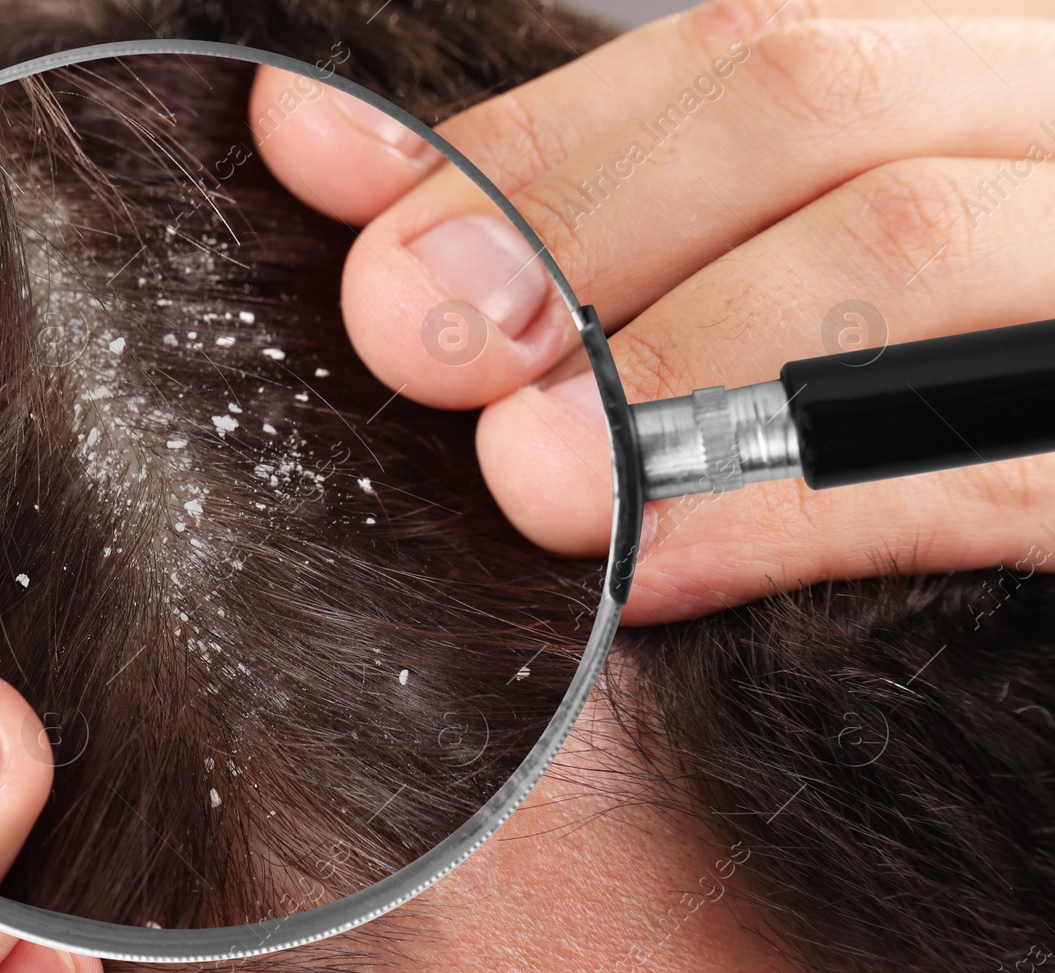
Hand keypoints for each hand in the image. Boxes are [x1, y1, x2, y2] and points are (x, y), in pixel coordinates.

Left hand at [253, 0, 1054, 622]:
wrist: (1050, 591)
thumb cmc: (938, 427)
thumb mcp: (817, 312)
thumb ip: (649, 255)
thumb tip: (393, 236)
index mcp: (980, 86)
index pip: (745, 51)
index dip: (520, 128)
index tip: (318, 165)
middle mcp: (1050, 129)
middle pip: (807, 96)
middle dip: (569, 215)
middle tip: (402, 331)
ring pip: (903, 240)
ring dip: (672, 361)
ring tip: (520, 473)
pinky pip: (997, 471)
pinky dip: (804, 508)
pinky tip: (653, 567)